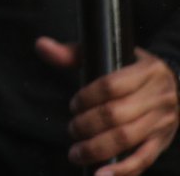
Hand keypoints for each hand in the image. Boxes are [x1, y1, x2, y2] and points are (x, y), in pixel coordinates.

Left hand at [38, 38, 178, 174]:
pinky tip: (100, 175)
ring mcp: (162, 121)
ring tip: (76, 153)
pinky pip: (144, 159)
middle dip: (88, 125)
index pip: (111, 86)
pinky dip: (122, 170)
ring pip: (128, 138)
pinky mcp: (162, 141)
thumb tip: (41, 45)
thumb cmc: (130, 68)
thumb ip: (72, 53)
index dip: (87, 97)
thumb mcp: (107, 53)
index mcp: (145, 71)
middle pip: (117, 115)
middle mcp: (158, 97)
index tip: (73, 105)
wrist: (175, 83)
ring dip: (98, 148)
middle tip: (72, 130)